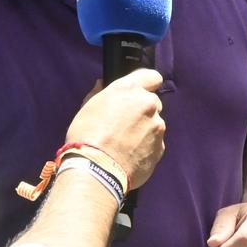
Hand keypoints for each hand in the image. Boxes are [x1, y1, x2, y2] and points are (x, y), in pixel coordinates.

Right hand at [66, 70, 165, 189]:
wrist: (97, 169)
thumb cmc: (87, 136)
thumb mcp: (87, 108)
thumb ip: (99, 93)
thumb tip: (102, 84)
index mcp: (130, 90)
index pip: (152, 77)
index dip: (146, 84)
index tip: (139, 92)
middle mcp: (148, 105)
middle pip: (152, 103)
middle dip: (142, 110)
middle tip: (125, 123)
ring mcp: (157, 127)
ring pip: (154, 124)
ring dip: (144, 130)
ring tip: (125, 143)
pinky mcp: (160, 148)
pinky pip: (155, 143)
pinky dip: (145, 147)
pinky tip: (129, 155)